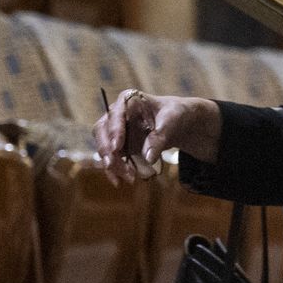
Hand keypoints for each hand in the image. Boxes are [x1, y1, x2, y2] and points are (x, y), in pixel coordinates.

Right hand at [92, 89, 220, 184]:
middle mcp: (116, 114)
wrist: (179, 123)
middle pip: (102, 131)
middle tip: (113, 165)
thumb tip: (148, 157)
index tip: (117, 148)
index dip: (114, 131)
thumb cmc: (175, 114)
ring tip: (130, 178)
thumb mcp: (172, 122)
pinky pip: (111, 159)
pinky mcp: (118, 146)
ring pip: (105, 148)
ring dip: (113, 164)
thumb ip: (159, 137)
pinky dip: (115, 171)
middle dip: (107, 150)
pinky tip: (119, 182)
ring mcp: (115, 131)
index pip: (115, 115)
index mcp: (127, 100)